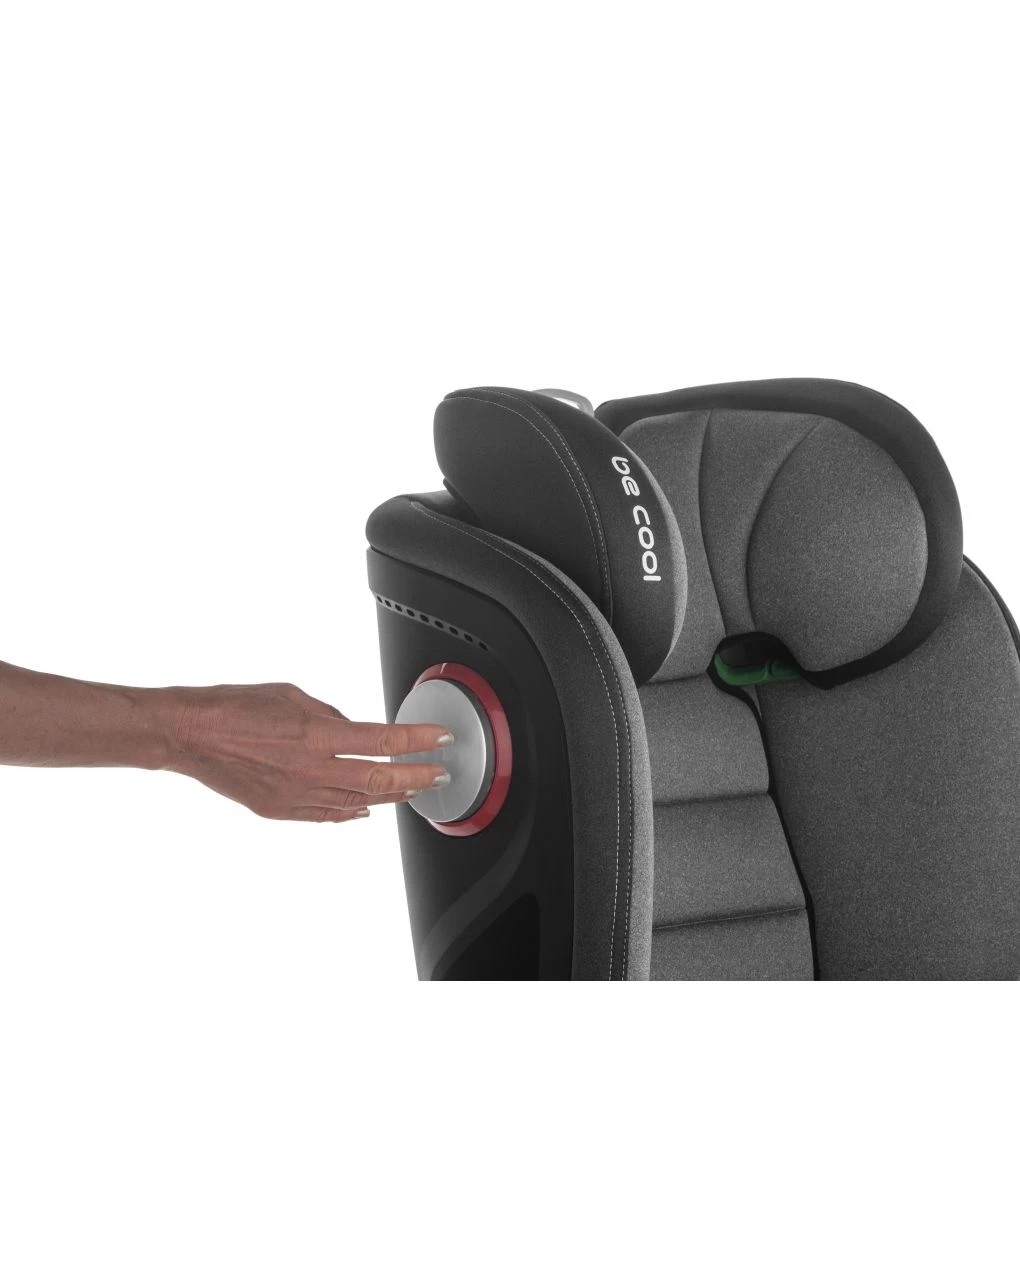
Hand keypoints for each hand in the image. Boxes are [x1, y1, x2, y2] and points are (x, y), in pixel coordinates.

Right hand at [164, 682, 451, 822]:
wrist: (189, 734)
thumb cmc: (233, 706)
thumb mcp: (291, 694)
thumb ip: (328, 715)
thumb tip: (350, 729)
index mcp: (316, 734)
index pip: (383, 741)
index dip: (418, 741)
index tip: (440, 739)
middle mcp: (310, 769)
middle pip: (379, 780)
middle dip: (416, 777)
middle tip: (439, 775)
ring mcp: (295, 794)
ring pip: (356, 803)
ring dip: (389, 797)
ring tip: (412, 790)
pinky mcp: (279, 809)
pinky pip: (325, 816)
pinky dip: (350, 813)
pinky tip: (367, 810)